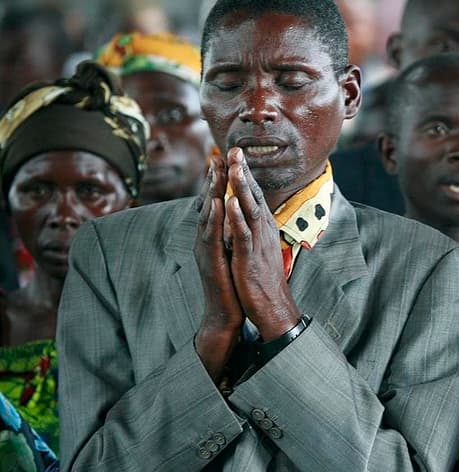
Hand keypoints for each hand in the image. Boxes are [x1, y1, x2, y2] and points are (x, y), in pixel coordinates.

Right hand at [194, 155, 243, 380]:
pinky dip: (214, 218)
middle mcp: (206, 239)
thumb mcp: (231, 253)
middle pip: (208, 203)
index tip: (224, 159)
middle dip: (212, 179)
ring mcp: (206, 250)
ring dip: (211, 192)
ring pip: (208, 215)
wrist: (225, 314)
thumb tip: (235, 217)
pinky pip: (212, 237)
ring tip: (216, 171)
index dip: (218, 182)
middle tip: (217, 155)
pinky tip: (217, 204)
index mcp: (213, 236)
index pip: (215, 203)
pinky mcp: (211, 262)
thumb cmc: (230, 283)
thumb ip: (230, 234)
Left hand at [225, 147, 300, 339]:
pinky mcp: (250, 258)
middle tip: (235, 150)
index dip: (245, 175)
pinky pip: (243, 234)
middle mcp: (263, 232)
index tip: (236, 155)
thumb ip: (255, 231)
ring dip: (241, 187)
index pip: (254, 197)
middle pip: (254, 196)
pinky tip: (230, 201)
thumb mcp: (260, 249)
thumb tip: (249, 217)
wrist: (273, 307)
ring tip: (233, 167)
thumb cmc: (264, 280)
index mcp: (263, 229)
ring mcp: (258, 244)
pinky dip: (237, 217)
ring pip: (250, 210)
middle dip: (243, 173)